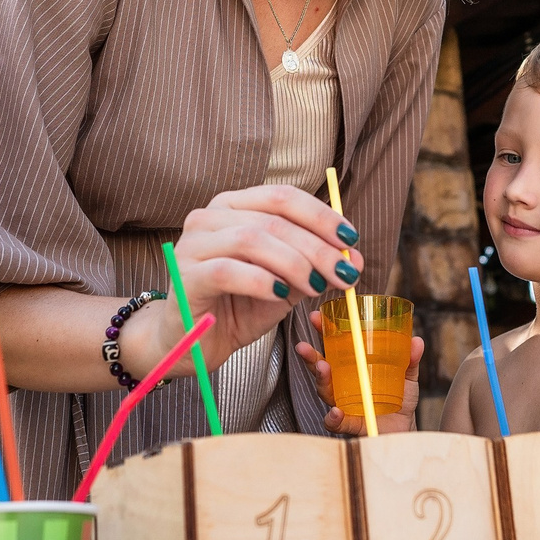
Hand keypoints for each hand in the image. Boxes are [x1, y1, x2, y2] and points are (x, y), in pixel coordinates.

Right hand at [130, 184, 359, 366]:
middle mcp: (210, 217)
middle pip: (272, 219)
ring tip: (317, 287)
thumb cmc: (236, 307)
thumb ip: (314, 267)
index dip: (321, 216)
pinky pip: (228, 271)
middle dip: (317, 247)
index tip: (352, 240)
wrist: (190, 343)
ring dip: (294, 263)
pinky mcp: (185, 276)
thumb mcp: (285, 284)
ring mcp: (193, 245)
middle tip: (344, 273)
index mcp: (234, 207)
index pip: (282, 197)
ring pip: (252, 239)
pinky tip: (282, 294)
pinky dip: (261, 281)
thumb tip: (354, 258)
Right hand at [299, 314, 423, 434]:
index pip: (333, 347)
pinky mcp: (351, 424)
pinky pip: (337, 423)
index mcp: (352, 368)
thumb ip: (410, 360)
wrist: (406, 428)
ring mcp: (344, 404)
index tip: (316, 318)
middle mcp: (343, 385)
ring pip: (325, 392)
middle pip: (322, 368)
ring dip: (321, 379)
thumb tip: (416, 341)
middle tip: (304, 346)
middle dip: (311, 356)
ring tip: (323, 367)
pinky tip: (335, 412)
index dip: (323, 332)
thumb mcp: (407, 376)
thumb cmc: (400, 400)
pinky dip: (334, 418)